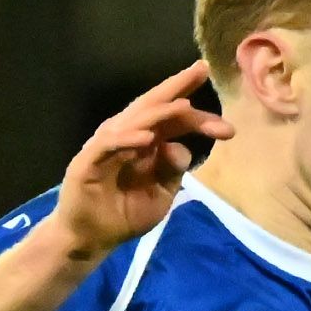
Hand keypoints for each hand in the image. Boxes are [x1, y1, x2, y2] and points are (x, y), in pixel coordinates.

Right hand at [53, 62, 230, 262]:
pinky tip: (148, 138)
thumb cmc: (124, 214)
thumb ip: (172, 171)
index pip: (170, 117)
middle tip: (202, 71)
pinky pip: (110, 145)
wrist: (91, 239)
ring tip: (184, 107)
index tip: (223, 114)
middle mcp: (126, 136)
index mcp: (145, 142)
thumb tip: (182, 148)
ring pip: (133, 121)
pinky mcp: (88, 162)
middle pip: (153, 106)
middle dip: (178, 89)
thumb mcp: (159, 194)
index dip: (193, 107)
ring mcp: (106, 146)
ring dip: (159, 113)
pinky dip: (128, 140)